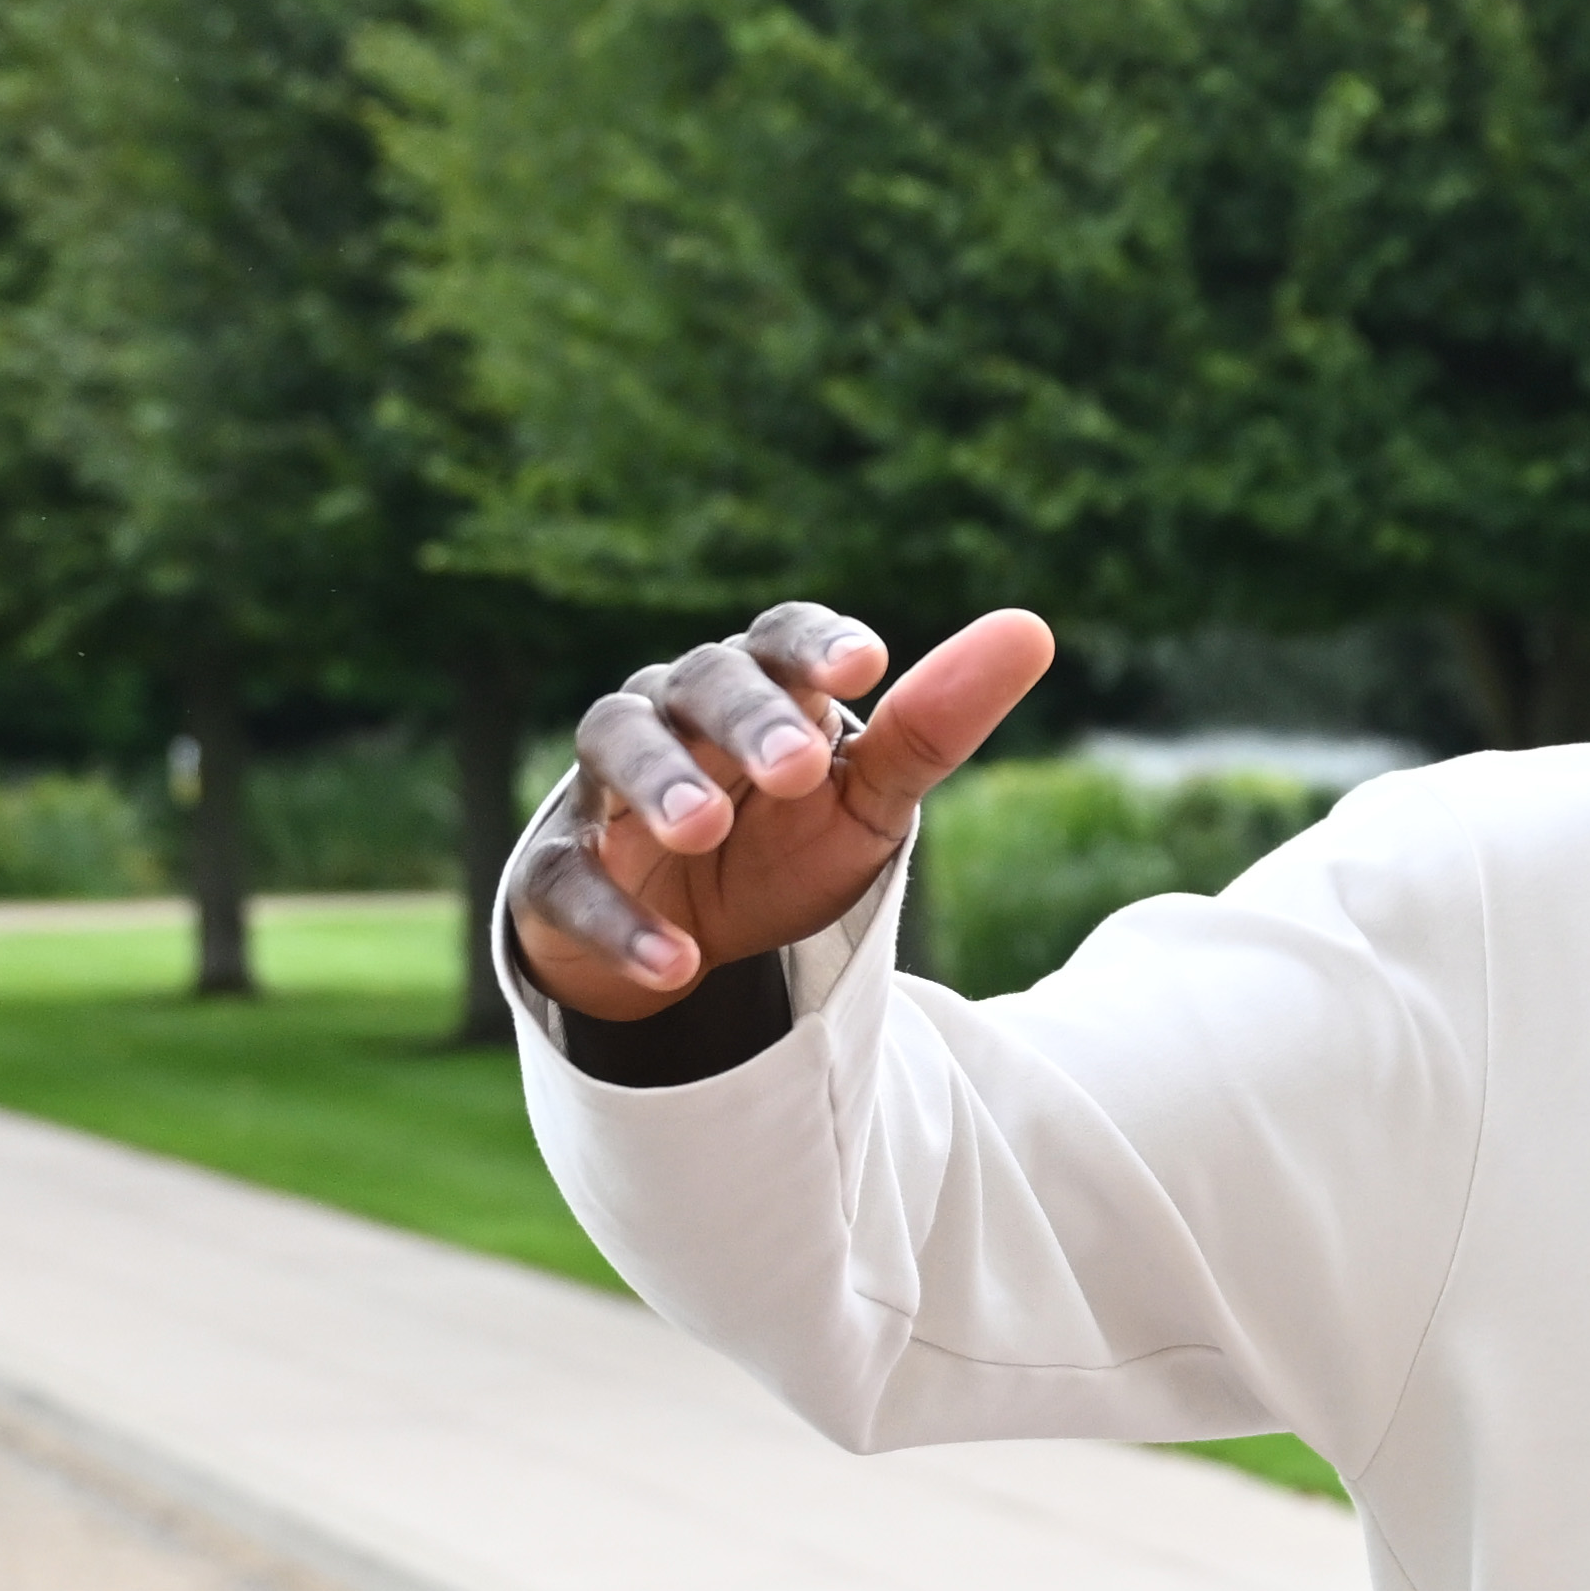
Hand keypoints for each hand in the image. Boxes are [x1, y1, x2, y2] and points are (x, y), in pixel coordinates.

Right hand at [508, 599, 1053, 1023]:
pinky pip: (573, 884)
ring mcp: (606, 791)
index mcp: (758, 689)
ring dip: (658, 784)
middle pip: (697, 685)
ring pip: (614, 751)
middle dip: (745, 718)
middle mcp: (673, 716)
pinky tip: (677, 961)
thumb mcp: (869, 797)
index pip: (780, 639)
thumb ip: (936, 726)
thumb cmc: (785, 839)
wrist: (692, 936)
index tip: (866, 666)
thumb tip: (1030, 629)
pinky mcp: (559, 873)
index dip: (815, 645)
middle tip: (797, 766)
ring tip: (706, 827)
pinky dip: (619, 920)